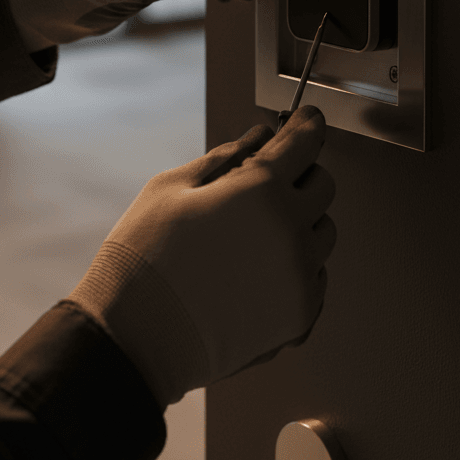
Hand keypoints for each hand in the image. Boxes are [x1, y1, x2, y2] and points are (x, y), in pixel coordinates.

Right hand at [69, 107, 334, 406]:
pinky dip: (296, 268)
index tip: (306, 120)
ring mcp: (300, 280)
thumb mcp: (172, 188)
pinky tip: (254, 271)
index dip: (306, 125)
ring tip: (250, 236)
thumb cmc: (144, 261)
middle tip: (263, 184)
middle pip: (323, 186)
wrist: (135, 339)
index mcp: (261, 192)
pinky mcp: (299, 319)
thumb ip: (225, 157)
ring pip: (323, 234)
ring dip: (300, 224)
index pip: (305, 142)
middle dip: (299, 176)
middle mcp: (292, 234)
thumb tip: (258, 138)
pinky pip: (315, 278)